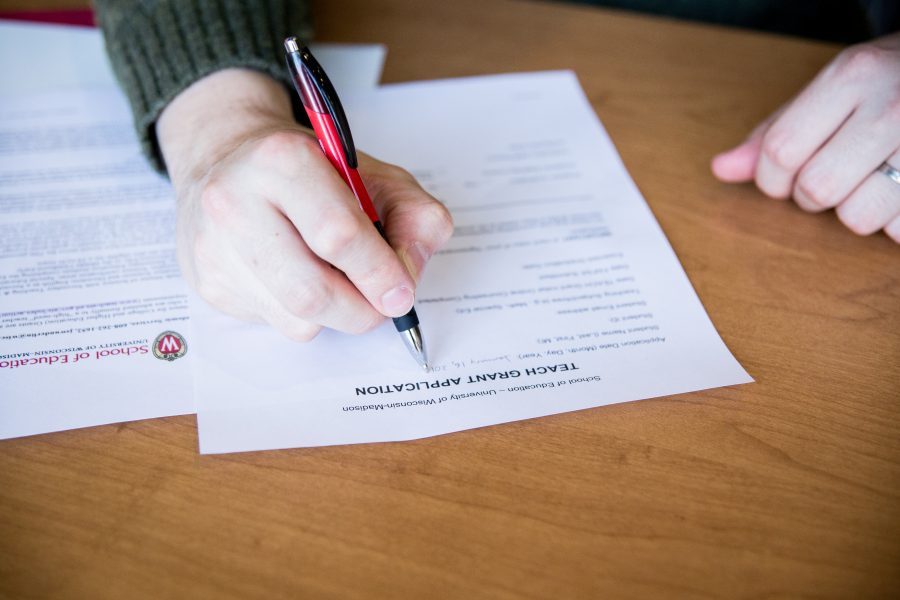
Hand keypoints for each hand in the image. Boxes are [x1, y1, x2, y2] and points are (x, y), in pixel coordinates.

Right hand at [157, 69, 453, 339]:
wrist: (228, 158)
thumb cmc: (309, 170)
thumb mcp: (375, 175)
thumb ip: (414, 216)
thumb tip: (409, 275)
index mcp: (282, 160)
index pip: (337, 234)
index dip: (379, 273)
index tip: (401, 292)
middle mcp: (235, 202)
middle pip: (312, 292)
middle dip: (360, 310)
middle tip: (381, 305)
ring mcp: (215, 248)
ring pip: (296, 319)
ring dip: (335, 315)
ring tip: (339, 279)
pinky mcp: (209, 283)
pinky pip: (274, 323)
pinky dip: (305, 314)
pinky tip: (300, 276)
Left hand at [712, 32, 899, 242]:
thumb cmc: (887, 83)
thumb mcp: (833, 89)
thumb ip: (777, 130)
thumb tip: (722, 169)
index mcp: (851, 77)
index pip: (780, 150)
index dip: (771, 177)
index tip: (782, 176)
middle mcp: (890, 106)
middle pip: (816, 187)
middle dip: (811, 196)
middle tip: (830, 178)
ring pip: (858, 216)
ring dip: (854, 212)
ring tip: (869, 183)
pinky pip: (898, 231)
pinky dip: (893, 223)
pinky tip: (899, 192)